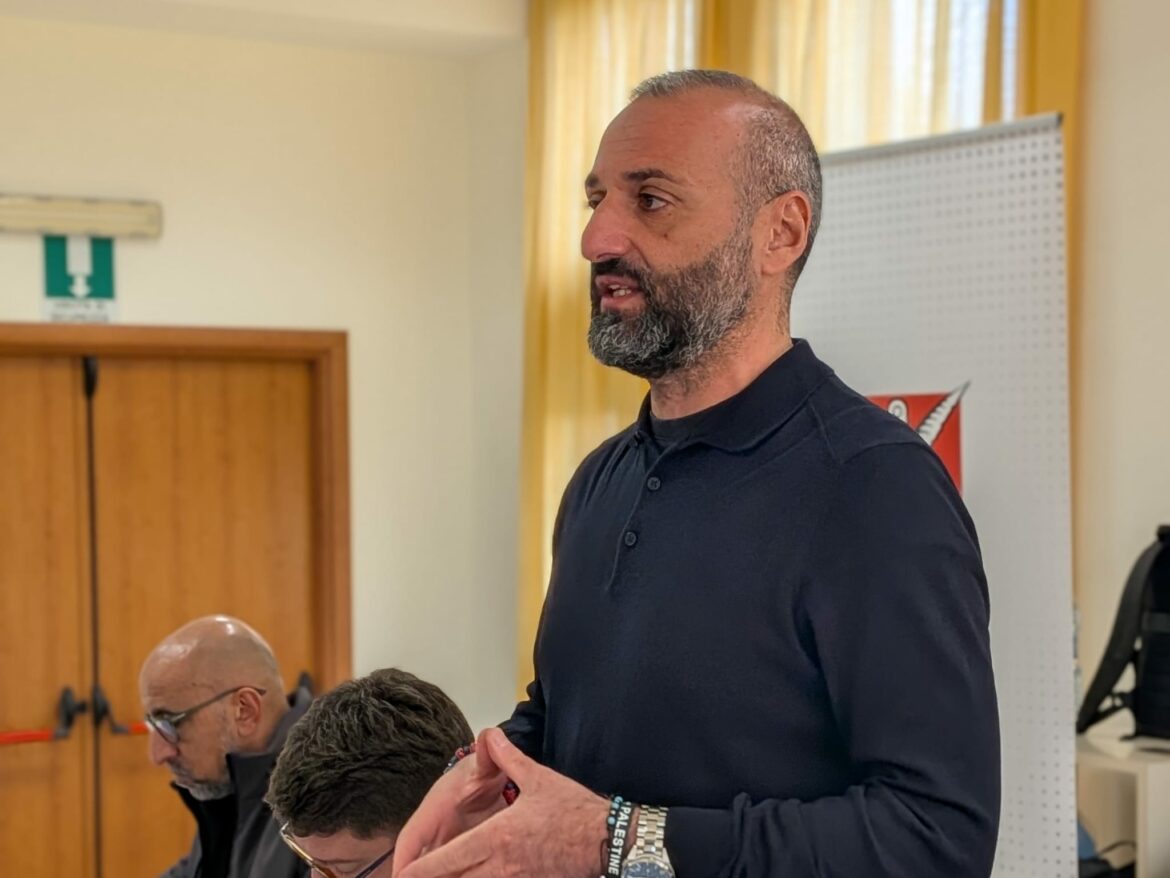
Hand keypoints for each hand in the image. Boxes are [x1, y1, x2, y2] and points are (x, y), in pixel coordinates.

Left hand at [392, 727, 609, 877]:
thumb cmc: (572, 810)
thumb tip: (490, 735)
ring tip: (440, 876)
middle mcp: (499, 865)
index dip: (421, 870)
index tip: (401, 874)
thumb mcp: (537, 777)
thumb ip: (507, 757)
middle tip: (410, 877)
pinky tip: (473, 877)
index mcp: (496, 837)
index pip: (447, 860)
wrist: (605, 839)